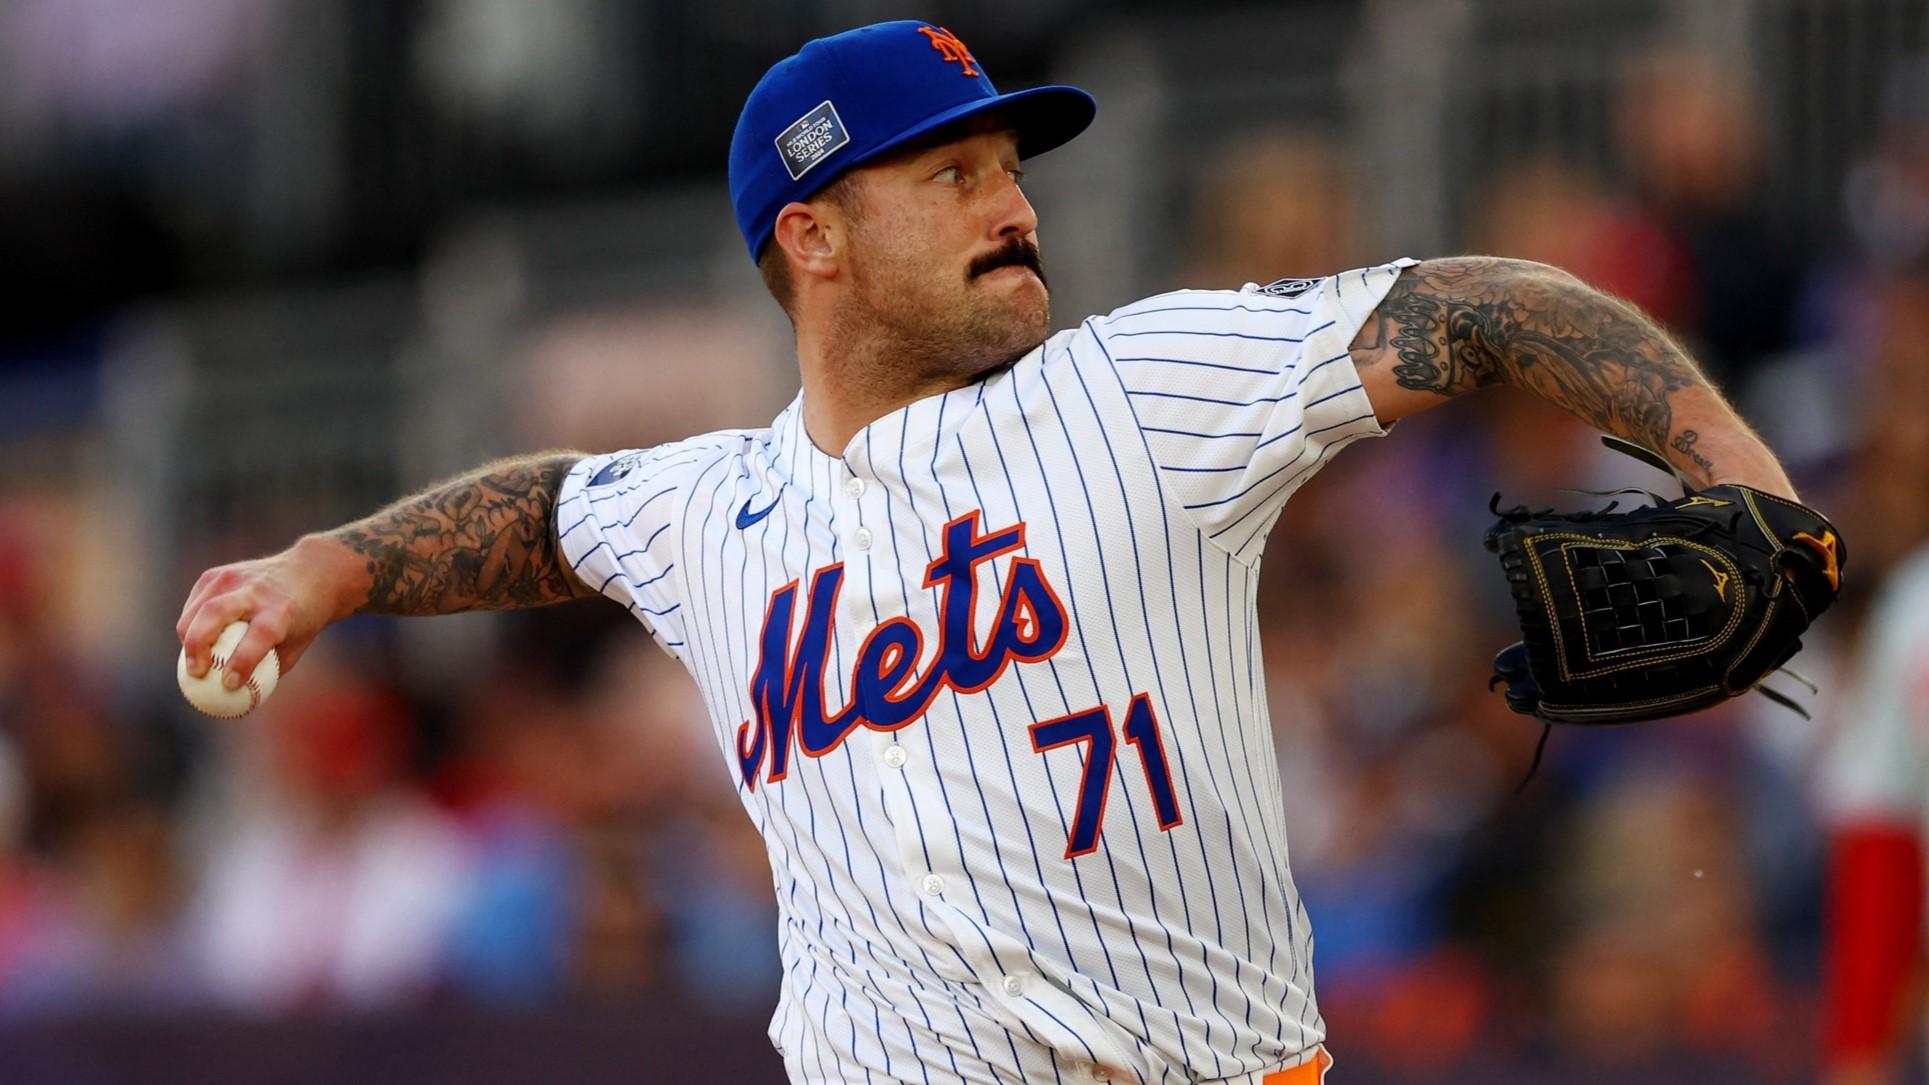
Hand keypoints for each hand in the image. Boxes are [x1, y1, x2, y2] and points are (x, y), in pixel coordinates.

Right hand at [176, 536, 365, 686]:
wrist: (310, 573)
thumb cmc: (301, 620)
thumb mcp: (295, 647)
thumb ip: (266, 671)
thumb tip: (237, 699)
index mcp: (281, 611)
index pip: (258, 636)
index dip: (242, 661)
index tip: (229, 684)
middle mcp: (256, 591)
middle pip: (215, 613)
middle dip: (197, 645)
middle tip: (195, 672)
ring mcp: (234, 578)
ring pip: (198, 609)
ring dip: (188, 638)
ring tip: (193, 660)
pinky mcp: (217, 574)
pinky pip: (195, 603)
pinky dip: (190, 623)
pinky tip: (195, 639)